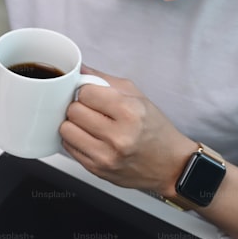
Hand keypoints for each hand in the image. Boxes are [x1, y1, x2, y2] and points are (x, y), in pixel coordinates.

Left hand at [60, 65, 196, 195]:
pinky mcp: (97, 169)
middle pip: (73, 110)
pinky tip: (90, 138)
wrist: (171, 166)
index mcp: (130, 112)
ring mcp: (106, 156)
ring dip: (74, 124)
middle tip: (92, 111)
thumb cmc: (156, 130)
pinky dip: (75, 140)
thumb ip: (104, 80)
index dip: (87, 91)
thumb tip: (79, 68)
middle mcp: (118, 136)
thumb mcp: (138, 97)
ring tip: (89, 125)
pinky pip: (68, 148)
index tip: (94, 96)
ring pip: (66, 129)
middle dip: (79, 107)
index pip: (85, 92)